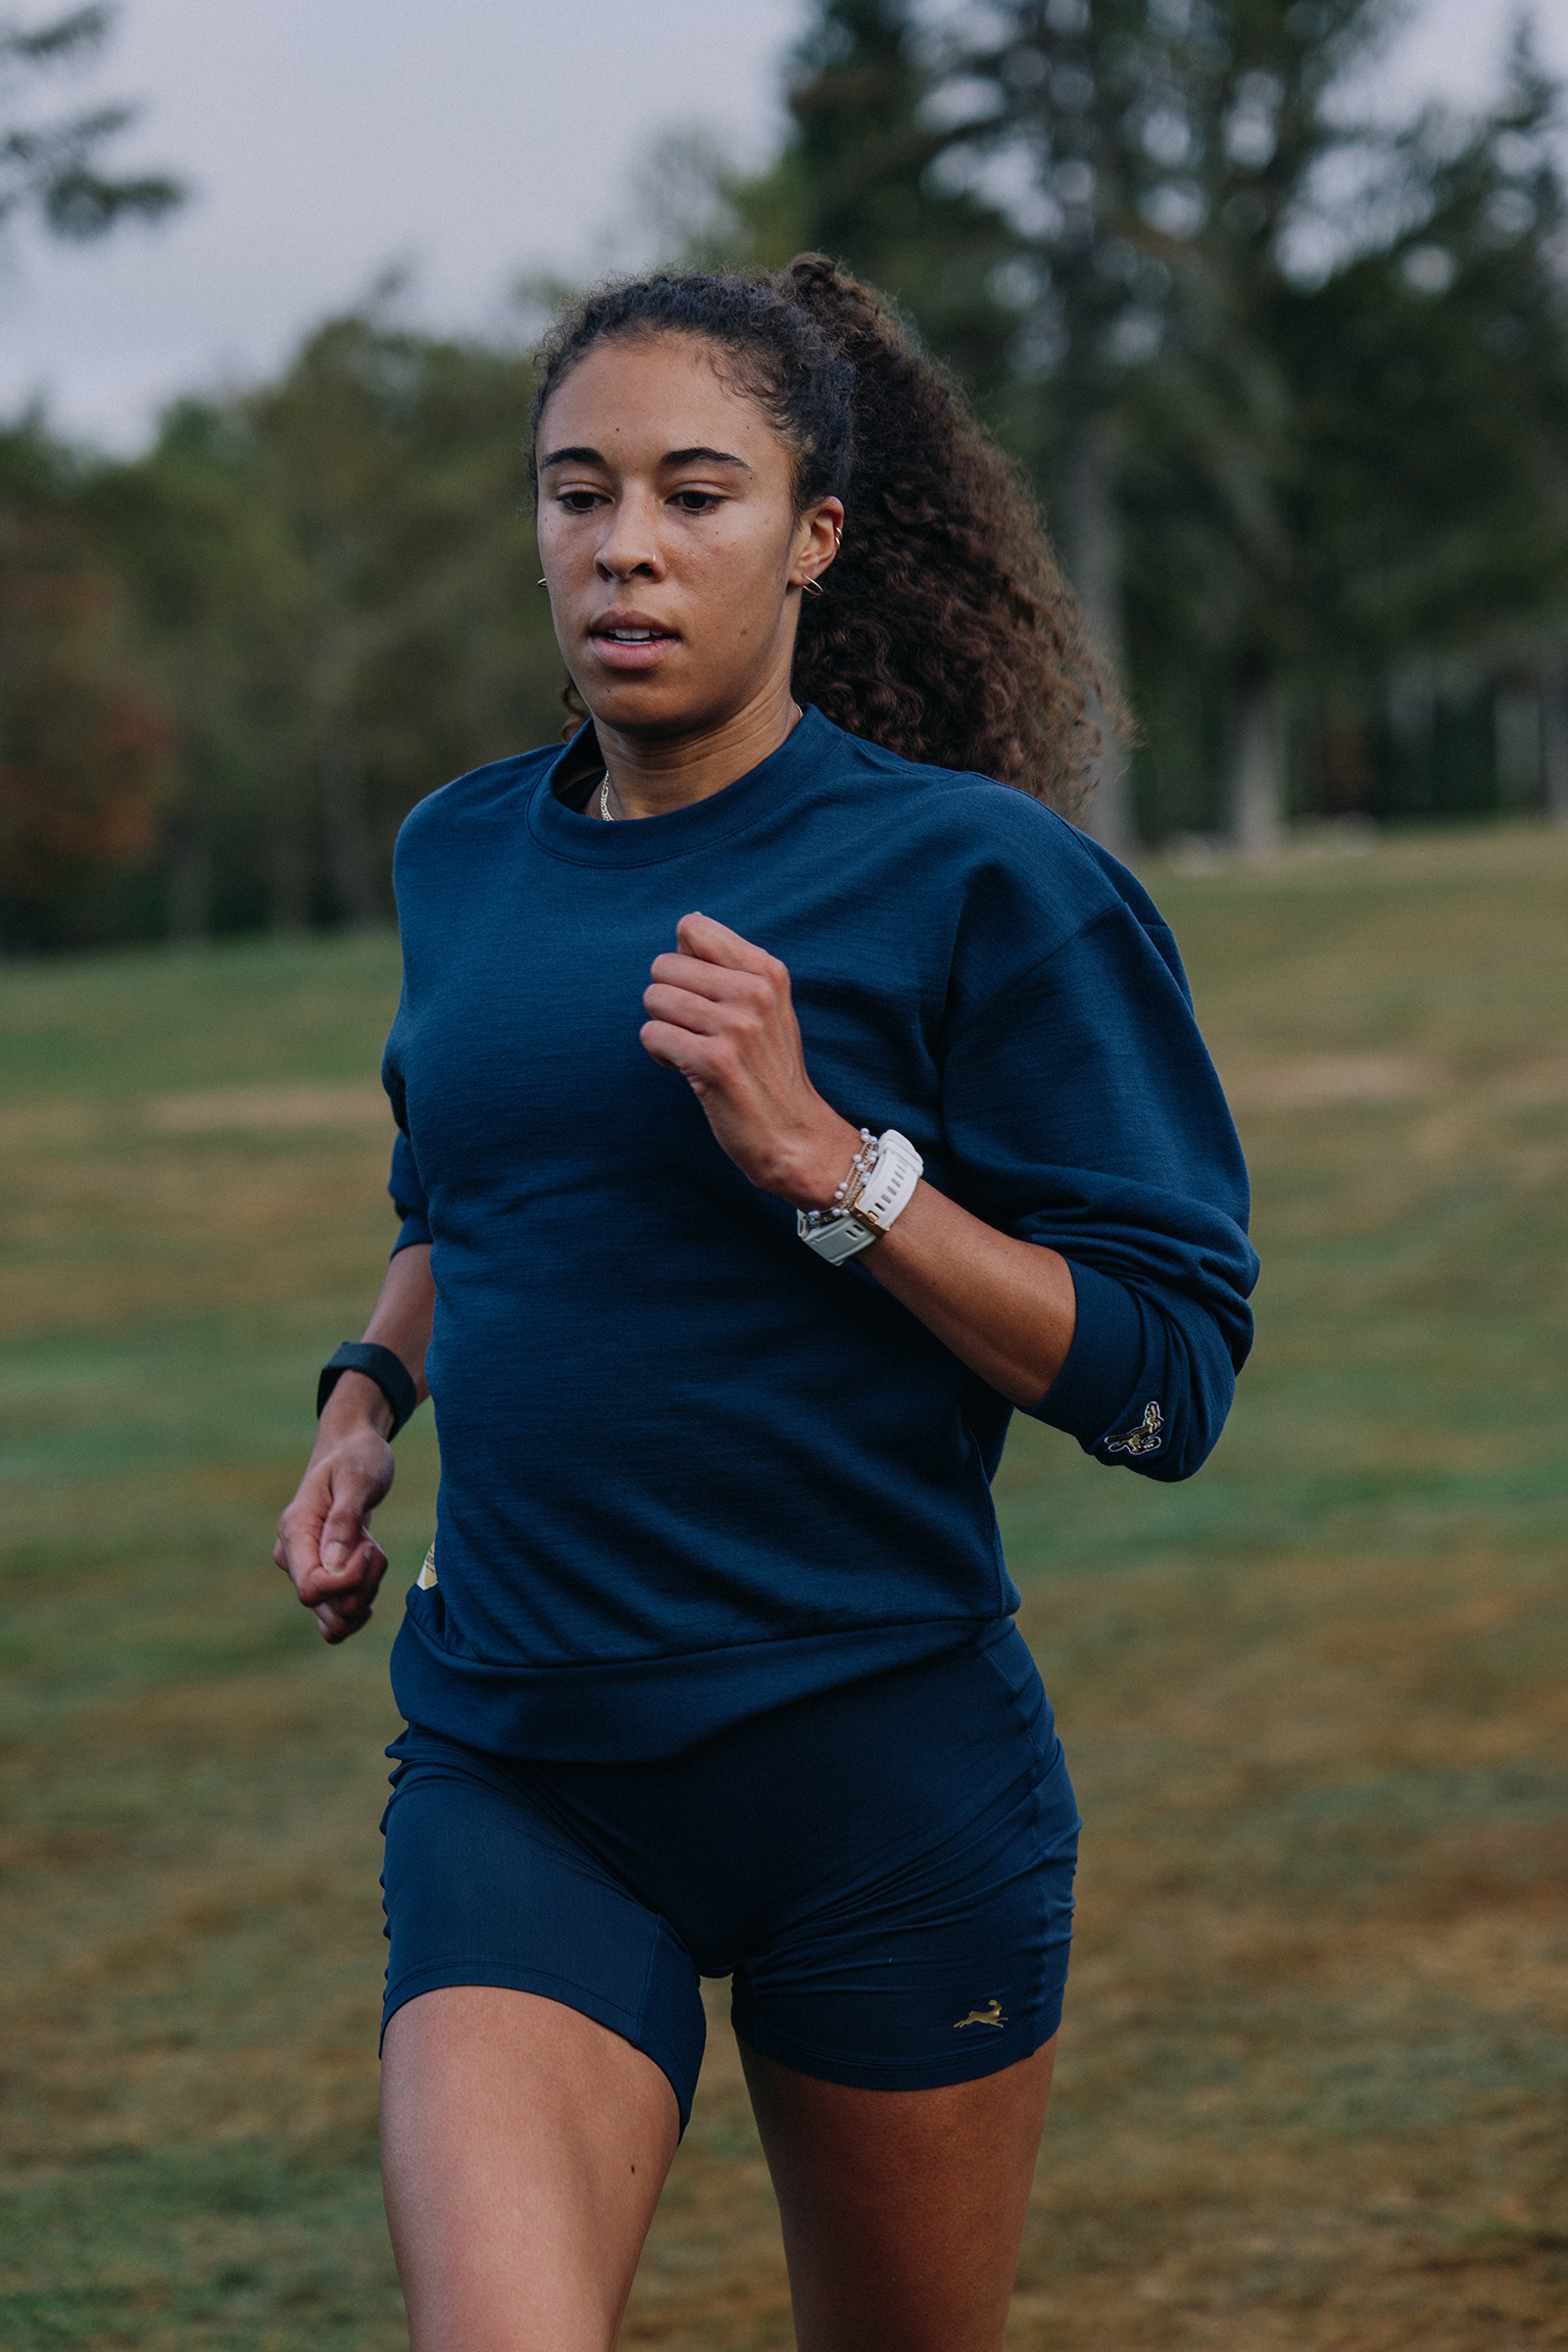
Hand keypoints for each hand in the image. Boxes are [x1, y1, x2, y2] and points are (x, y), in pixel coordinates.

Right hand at [274, 1373, 393, 1642]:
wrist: (352, 1451)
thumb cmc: (357, 1457)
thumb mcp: (357, 1478)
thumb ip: (344, 1520)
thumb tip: (333, 1566)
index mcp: (295, 1532)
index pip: (311, 1588)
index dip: (348, 1580)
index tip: (369, 1547)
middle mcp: (292, 1558)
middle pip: (327, 1609)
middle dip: (364, 1586)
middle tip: (374, 1546)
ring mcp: (304, 1571)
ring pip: (336, 1620)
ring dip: (366, 1594)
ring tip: (373, 1553)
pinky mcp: (322, 1579)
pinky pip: (337, 1619)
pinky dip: (361, 1605)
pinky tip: (371, 1576)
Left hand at [641, 913, 861, 1207]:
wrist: (794, 1135)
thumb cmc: (768, 1070)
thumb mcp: (767, 1006)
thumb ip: (731, 967)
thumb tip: (687, 925)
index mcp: (767, 971)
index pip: (692, 927)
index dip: (683, 964)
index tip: (703, 996)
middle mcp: (754, 992)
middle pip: (663, 965)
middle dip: (668, 1000)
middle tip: (696, 1032)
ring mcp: (737, 1027)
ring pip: (653, 999)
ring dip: (663, 1029)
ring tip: (694, 1051)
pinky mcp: (715, 1062)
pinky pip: (652, 1035)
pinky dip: (660, 1056)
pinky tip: (689, 1071)